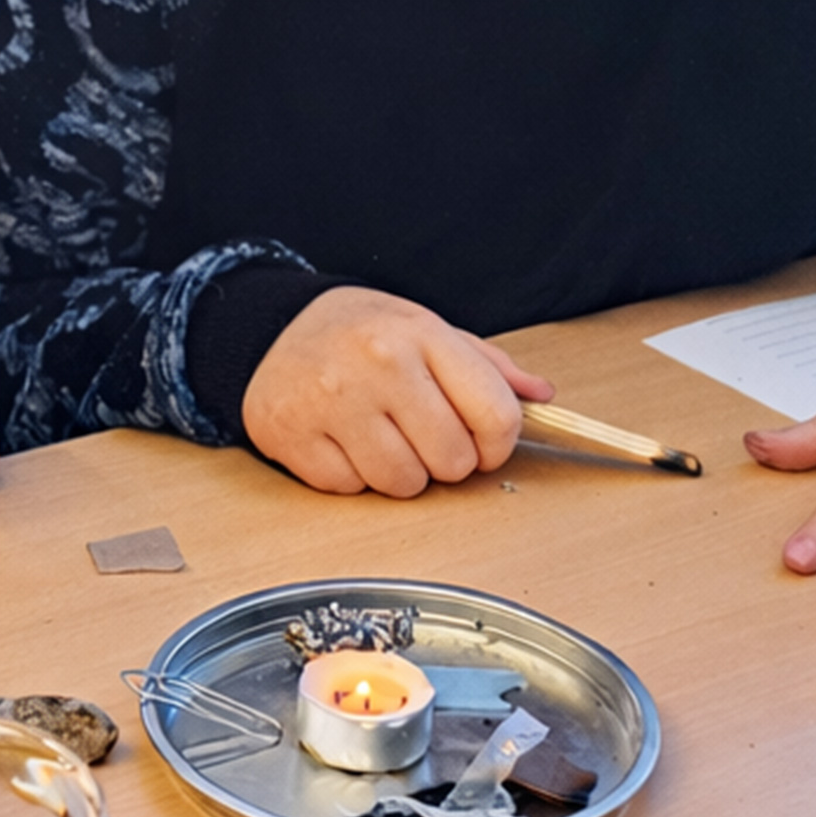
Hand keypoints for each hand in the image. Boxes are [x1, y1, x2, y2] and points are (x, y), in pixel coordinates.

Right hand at [243, 287, 553, 496]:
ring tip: (382, 438)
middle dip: (446, 460)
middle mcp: (378, 364)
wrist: (273, 329)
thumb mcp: (427, 330)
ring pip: (403, 483)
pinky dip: (353, 476)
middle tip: (422, 437)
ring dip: (400, 472)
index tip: (484, 444)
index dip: (499, 445)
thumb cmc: (360, 334)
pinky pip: (351, 488)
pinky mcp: (293, 435)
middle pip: (452, 459)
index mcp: (421, 334)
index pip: (497, 415)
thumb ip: (486, 366)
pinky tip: (343, 442)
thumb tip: (542, 395)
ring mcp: (332, 401)